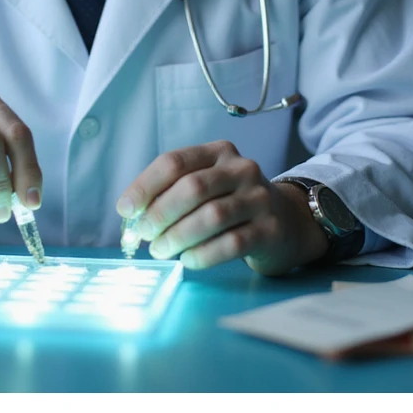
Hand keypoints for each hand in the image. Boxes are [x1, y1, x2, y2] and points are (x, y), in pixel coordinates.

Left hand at [116, 141, 328, 275]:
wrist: (287, 220)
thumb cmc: (232, 202)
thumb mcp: (207, 185)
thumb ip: (172, 192)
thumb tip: (131, 214)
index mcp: (218, 151)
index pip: (174, 161)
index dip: (145, 186)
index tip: (125, 210)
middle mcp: (241, 169)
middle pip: (192, 188)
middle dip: (160, 214)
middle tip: (144, 235)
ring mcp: (259, 198)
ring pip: (212, 216)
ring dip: (178, 236)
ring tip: (160, 250)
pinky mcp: (270, 230)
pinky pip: (232, 243)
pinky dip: (203, 254)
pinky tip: (187, 261)